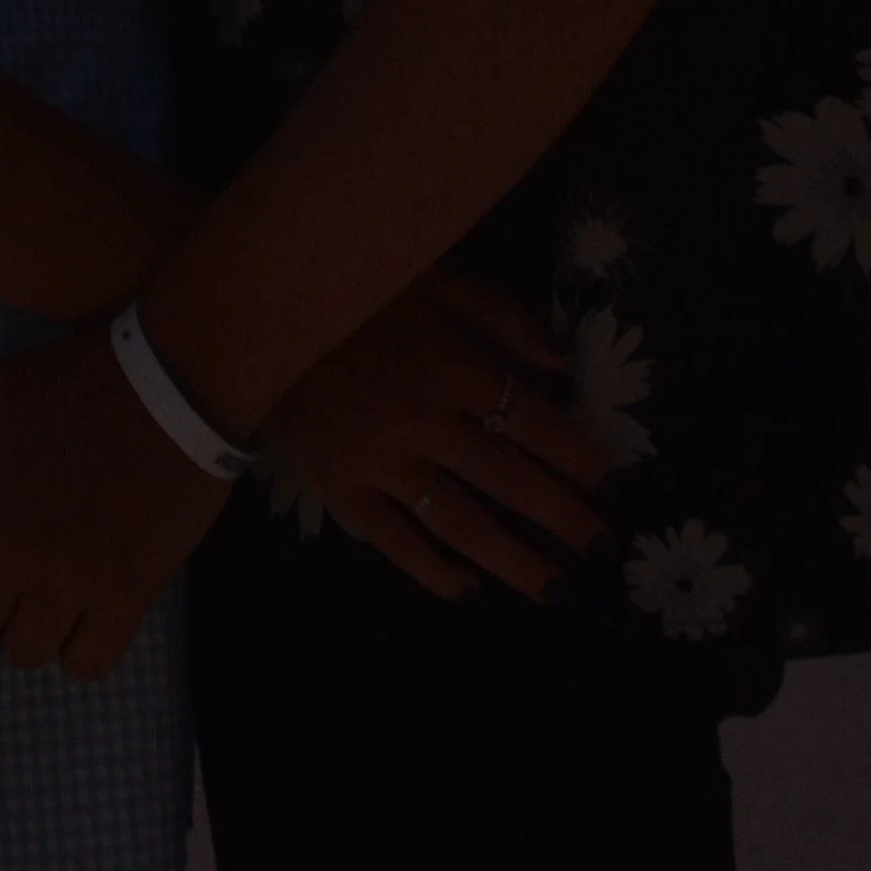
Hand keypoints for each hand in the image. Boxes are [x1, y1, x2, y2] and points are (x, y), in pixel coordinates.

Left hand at [0, 330, 228, 681]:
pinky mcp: (126, 595)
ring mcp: (70, 577)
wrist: (173, 383)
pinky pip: (86, 665)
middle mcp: (11, 548)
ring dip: (29, 633)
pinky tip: (88, 616)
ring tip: (46, 599)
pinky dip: (82, 652)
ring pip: (24, 655)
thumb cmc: (77, 382)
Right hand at [260, 272, 604, 600]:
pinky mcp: (342, 491)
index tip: (610, 484)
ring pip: (459, 522)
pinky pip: (395, 542)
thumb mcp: (433, 279)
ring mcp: (380, 462)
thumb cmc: (359, 296)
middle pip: (506, 478)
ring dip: (512, 560)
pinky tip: (469, 591)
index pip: (531, 419)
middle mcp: (423, 420)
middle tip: (602, 546)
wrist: (259, 318)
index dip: (575, 455)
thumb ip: (498, 316)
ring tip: (556, 587)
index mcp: (450, 363)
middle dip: (561, 517)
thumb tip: (561, 361)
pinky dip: (433, 571)